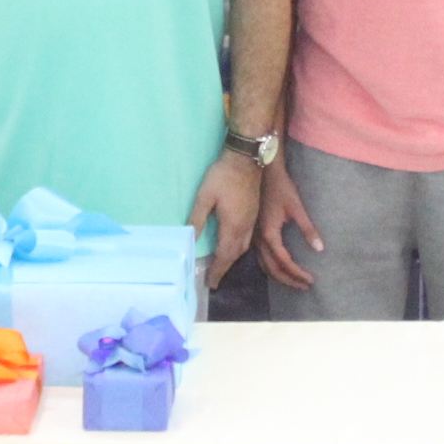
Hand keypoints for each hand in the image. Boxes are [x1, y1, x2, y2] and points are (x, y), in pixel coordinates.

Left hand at [191, 149, 265, 286]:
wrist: (246, 159)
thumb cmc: (223, 176)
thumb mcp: (205, 196)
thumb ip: (197, 219)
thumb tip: (190, 238)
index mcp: (233, 226)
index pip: (224, 255)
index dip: (217, 271)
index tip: (210, 283)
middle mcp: (245, 228)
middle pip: (235, 255)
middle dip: (225, 268)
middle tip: (214, 278)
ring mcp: (251, 221)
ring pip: (243, 247)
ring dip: (232, 258)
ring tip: (221, 265)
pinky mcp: (253, 213)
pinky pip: (247, 239)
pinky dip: (238, 248)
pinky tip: (233, 245)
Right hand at [254, 159, 319, 290]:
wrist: (262, 172)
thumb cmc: (281, 187)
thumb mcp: (297, 207)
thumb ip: (308, 229)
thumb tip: (320, 249)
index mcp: (269, 234)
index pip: (285, 262)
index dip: (298, 274)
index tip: (311, 280)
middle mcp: (259, 240)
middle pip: (273, 269)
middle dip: (290, 280)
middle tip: (305, 286)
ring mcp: (254, 237)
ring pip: (264, 265)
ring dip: (280, 276)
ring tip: (295, 282)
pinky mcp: (254, 233)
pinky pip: (260, 257)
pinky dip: (271, 267)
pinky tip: (280, 268)